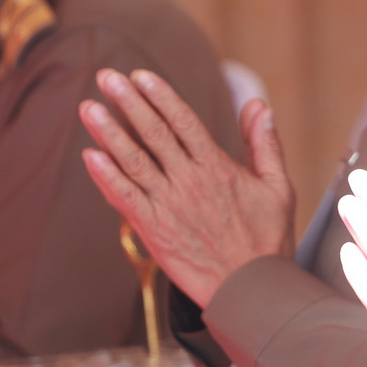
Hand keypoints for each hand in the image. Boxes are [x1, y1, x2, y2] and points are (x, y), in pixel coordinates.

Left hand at [79, 68, 294, 307]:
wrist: (251, 291)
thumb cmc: (268, 240)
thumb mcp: (278, 188)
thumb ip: (265, 144)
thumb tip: (258, 104)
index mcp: (217, 167)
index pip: (183, 121)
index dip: (160, 95)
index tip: (140, 75)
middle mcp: (189, 181)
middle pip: (153, 133)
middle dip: (127, 103)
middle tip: (105, 77)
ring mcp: (169, 206)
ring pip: (133, 161)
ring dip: (108, 133)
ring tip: (88, 108)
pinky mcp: (155, 231)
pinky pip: (125, 198)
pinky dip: (106, 177)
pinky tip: (90, 156)